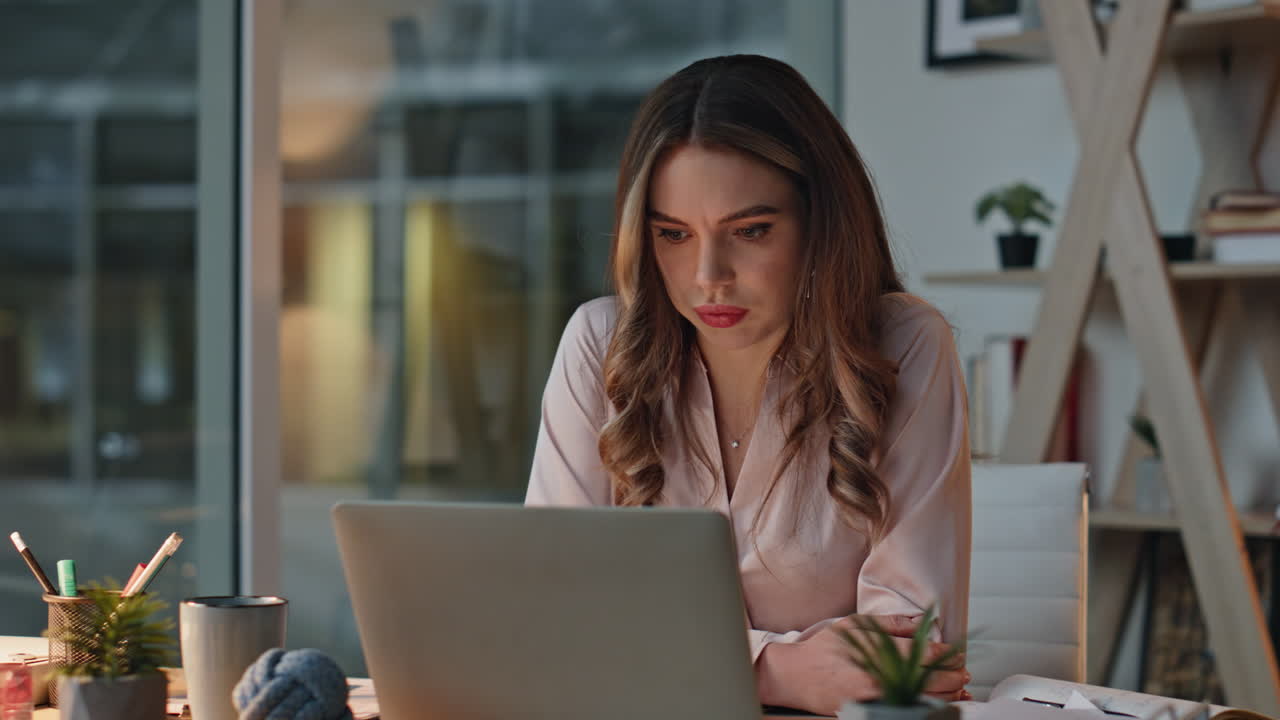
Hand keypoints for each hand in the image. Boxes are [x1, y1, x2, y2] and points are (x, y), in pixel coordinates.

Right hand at [755, 614, 970, 715]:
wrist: (796, 676)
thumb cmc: (824, 648)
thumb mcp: (856, 625)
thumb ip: (892, 624)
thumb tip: (921, 621)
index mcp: (882, 653)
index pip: (930, 655)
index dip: (950, 656)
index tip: (958, 655)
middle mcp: (884, 678)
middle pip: (934, 681)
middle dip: (954, 677)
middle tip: (964, 674)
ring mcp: (879, 699)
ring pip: (925, 701)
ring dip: (948, 696)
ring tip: (959, 691)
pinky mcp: (873, 713)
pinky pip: (908, 712)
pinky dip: (927, 709)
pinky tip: (937, 706)